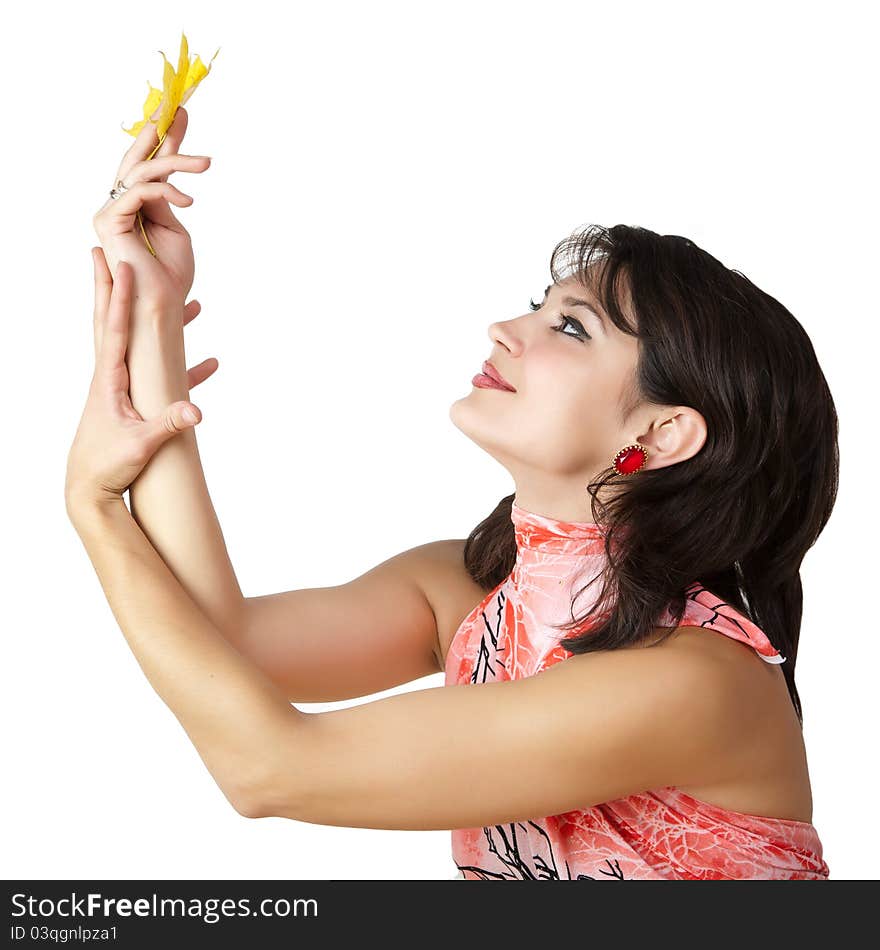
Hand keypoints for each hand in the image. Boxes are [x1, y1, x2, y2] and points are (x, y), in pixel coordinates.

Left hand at [66, 248, 216, 509]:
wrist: (89, 490)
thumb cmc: (108, 466)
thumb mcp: (141, 446)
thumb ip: (170, 425)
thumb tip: (197, 409)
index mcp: (109, 380)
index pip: (115, 328)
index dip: (119, 296)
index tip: (122, 265)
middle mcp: (112, 377)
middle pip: (114, 322)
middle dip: (114, 287)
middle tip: (110, 253)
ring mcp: (123, 388)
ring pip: (139, 343)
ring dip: (152, 317)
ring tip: (169, 294)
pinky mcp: (136, 404)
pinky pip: (162, 374)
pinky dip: (183, 362)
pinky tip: (209, 361)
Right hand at [92, 106, 210, 310]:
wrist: (162, 306)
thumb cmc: (170, 276)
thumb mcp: (176, 230)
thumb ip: (167, 200)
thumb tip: (168, 174)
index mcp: (137, 207)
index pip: (150, 165)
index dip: (165, 139)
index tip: (181, 113)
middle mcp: (119, 205)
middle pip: (138, 159)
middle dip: (159, 131)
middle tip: (177, 107)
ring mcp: (111, 212)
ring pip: (142, 172)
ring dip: (177, 162)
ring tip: (206, 163)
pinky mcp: (109, 221)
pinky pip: (139, 192)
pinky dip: (166, 191)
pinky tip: (188, 200)